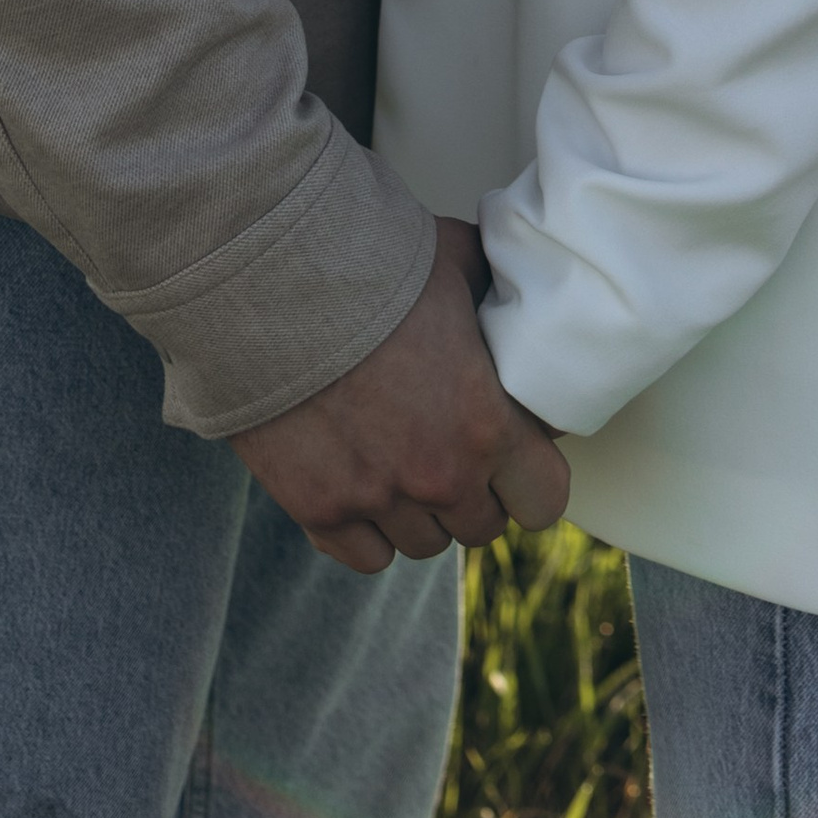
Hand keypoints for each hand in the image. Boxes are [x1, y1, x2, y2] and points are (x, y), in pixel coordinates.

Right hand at [230, 216, 570, 572]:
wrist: (274, 281)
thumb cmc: (372, 265)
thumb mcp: (456, 262)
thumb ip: (494, 295)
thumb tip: (511, 297)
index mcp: (487, 423)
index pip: (543, 500)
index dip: (530, 476)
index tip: (513, 452)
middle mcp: (439, 476)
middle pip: (481, 527)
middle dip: (472, 491)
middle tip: (448, 445)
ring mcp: (377, 500)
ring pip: (423, 544)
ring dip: (418, 511)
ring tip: (398, 457)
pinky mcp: (318, 509)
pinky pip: (364, 555)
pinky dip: (365, 528)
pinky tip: (358, 480)